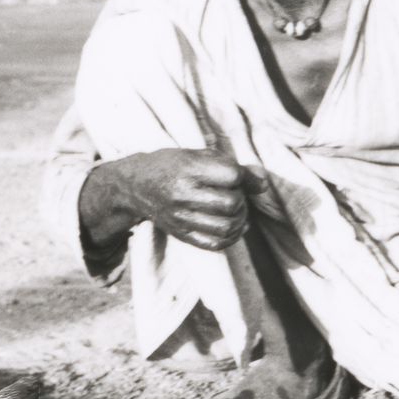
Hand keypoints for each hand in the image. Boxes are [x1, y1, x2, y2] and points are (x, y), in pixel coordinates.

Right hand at [86, 149, 260, 252]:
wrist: (136, 185)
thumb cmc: (172, 165)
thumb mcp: (198, 154)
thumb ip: (232, 166)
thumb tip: (263, 182)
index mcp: (188, 169)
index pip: (232, 175)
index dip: (244, 176)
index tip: (241, 177)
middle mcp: (183, 195)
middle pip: (232, 203)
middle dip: (242, 198)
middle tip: (236, 193)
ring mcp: (182, 218)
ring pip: (227, 226)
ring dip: (240, 218)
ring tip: (236, 210)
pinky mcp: (181, 234)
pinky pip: (216, 243)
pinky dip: (232, 237)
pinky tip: (234, 226)